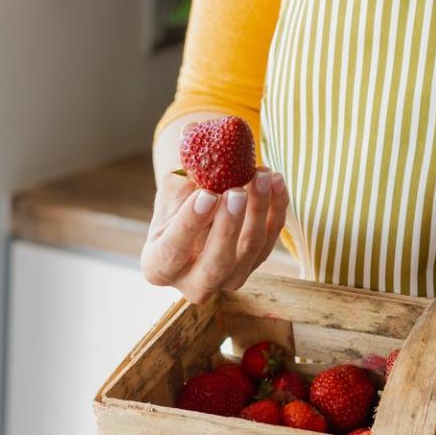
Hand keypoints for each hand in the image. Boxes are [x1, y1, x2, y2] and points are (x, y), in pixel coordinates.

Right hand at [141, 164, 287, 303]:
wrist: (198, 212)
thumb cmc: (176, 202)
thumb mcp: (170, 191)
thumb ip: (182, 180)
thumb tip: (200, 151)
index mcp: (159, 266)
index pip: (173, 249)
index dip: (190, 223)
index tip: (206, 195)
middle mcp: (194, 283)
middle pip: (217, 262)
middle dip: (229, 226)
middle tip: (237, 192)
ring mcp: (228, 279)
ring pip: (250, 249)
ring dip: (259, 211)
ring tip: (262, 176)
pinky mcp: (254, 265)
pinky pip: (270, 239)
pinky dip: (276, 210)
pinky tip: (276, 181)